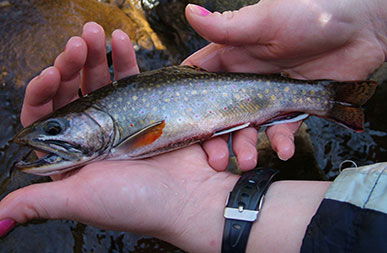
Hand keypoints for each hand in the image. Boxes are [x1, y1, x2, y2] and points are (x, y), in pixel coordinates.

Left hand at [0, 21, 239, 251]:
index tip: (52, 73)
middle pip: (73, 94)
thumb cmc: (136, 204)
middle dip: (72, 65)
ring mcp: (121, 124)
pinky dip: (125, 60)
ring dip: (97, 55)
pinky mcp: (147, 113)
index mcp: (73, 159)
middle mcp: (94, 140)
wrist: (191, 200)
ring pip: (101, 83)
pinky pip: (131, 82)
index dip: (43, 93)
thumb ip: (38, 201)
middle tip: (79, 42)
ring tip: (99, 32)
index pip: (46, 119)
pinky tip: (122, 42)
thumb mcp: (80, 200)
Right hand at [183, 1, 386, 170]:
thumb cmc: (312, 11)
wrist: (363, 26)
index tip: (180, 124)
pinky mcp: (295, 106)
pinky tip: (284, 150)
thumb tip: (189, 12)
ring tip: (247, 160)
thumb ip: (227, 27)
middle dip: (216, 137)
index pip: (203, 80)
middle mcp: (248, 78)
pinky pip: (284, 129)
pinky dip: (282, 142)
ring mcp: (271, 94)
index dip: (191, 102)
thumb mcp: (266, 20)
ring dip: (246, 146)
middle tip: (215, 158)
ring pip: (249, 127)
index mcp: (234, 56)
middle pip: (222, 113)